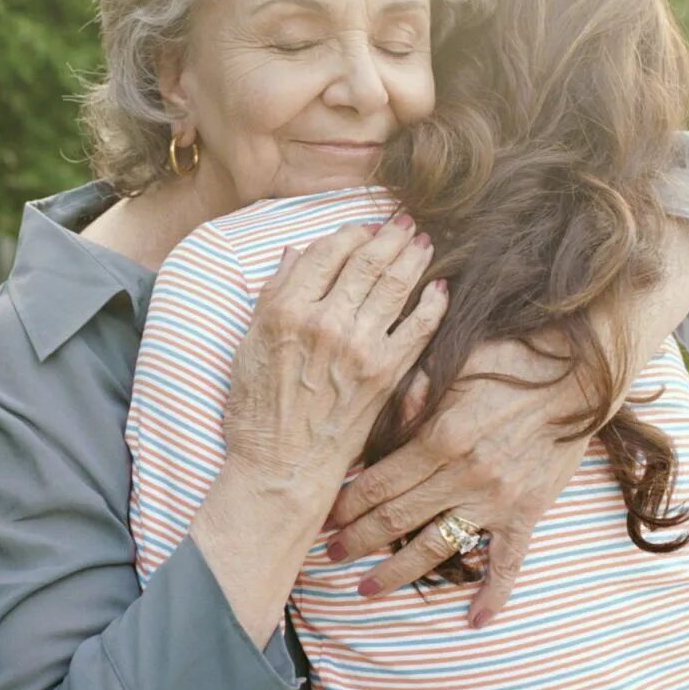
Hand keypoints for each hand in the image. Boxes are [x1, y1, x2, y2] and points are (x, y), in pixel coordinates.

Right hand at [221, 213, 447, 537]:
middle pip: (367, 260)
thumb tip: (296, 254)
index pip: (326, 251)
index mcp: (286, 310)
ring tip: (424, 243)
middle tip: (405, 222)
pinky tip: (440, 289)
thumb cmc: (256, 410)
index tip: (362, 228)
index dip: (349, 233)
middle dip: (390, 234)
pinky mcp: (386, 373)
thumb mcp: (248, 345)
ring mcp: (359, 347)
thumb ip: (273, 295)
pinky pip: (418, 327)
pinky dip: (433, 303)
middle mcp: (325, 322)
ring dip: (414, 257)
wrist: (281, 467)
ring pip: (396, 284)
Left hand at [325, 337, 588, 626]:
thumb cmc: (507, 360)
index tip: (324, 517)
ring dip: (397, 572)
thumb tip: (370, 423)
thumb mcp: (450, 365)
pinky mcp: (528, 513)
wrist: (578, 373)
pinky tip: (476, 621)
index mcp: (439, 437)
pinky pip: (509, 562)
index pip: (378, 482)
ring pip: (436, 547)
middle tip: (329, 556)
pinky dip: (494, 594)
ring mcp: (497, 499)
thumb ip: (409, 396)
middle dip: (357, 541)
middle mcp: (464, 475)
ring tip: (365, 590)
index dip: (347, 503)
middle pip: (396, 519)